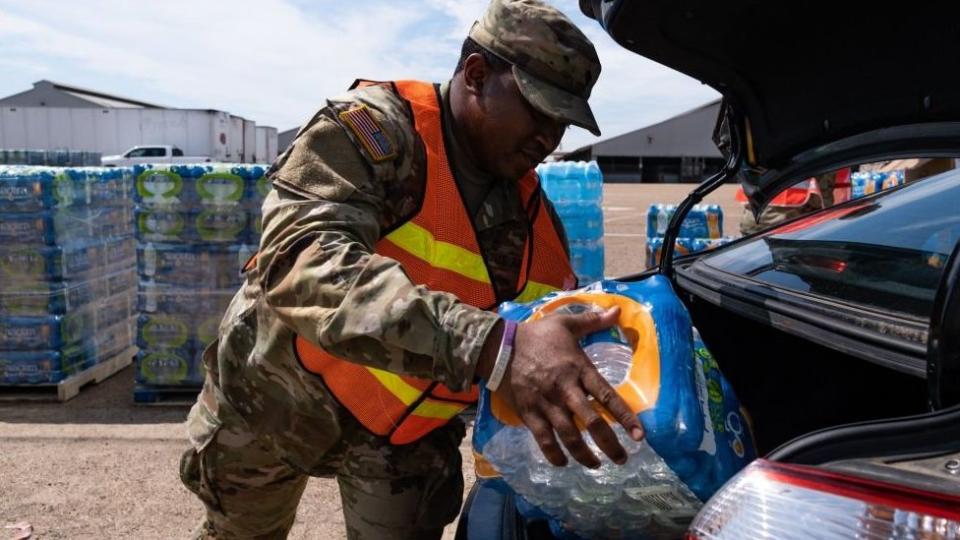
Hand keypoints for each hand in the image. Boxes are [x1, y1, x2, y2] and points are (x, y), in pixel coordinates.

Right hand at [479, 307, 643, 467]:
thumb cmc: (536, 335)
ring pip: (569, 436)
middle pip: (591, 423)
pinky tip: (563, 463)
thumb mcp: (565, 323)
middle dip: (609, 445)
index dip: (625, 418)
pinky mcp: (529, 413)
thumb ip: (593, 321)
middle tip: (622, 459)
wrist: (499, 346)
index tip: (640, 437)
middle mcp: (565, 390)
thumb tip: (618, 311)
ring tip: (596, 466)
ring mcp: (546, 404)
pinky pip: (543, 439)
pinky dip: (554, 454)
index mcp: (579, 369)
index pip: (607, 396)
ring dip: (584, 455)